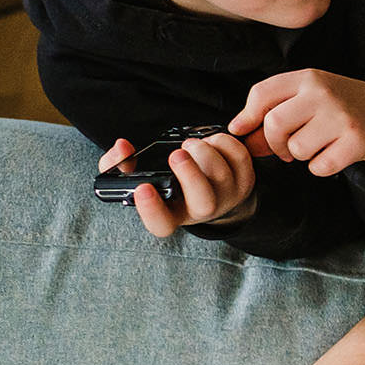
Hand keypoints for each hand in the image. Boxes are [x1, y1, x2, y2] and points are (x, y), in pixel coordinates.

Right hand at [99, 133, 257, 235]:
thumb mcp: (139, 177)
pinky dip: (225, 144)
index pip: (161, 224)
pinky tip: (210, 140)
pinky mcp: (245, 179)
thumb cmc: (169, 181)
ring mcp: (227, 196)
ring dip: (206, 153)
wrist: (208, 185)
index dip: (151, 211)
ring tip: (190, 144)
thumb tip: (122, 147)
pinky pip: (240, 159)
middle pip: (204, 204)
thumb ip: (118, 164)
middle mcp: (201, 210)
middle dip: (190, 176)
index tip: (142, 188)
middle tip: (177, 154)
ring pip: (223, 177)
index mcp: (172, 214)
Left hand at [227, 68, 364, 178]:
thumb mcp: (308, 101)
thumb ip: (275, 117)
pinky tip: (333, 154)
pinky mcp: (356, 141)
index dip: (246, 116)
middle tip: (285, 148)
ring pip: (297, 148)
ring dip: (301, 155)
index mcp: (308, 78)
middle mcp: (324, 93)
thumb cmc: (339, 107)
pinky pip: (319, 166)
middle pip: (274, 124)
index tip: (242, 130)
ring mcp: (341, 117)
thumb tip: (243, 141)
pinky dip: (321, 167)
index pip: (262, 94)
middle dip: (274, 143)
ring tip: (317, 146)